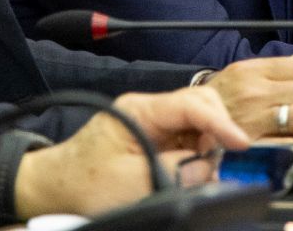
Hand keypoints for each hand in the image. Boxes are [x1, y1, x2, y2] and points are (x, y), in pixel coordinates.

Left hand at [10, 88, 248, 218]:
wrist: (52, 189)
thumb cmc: (81, 183)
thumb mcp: (131, 183)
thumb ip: (175, 173)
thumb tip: (210, 168)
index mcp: (141, 109)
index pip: (193, 104)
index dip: (221, 123)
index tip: (240, 144)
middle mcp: (150, 110)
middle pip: (201, 105)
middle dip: (217, 130)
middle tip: (217, 161)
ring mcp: (153, 123)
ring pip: (198, 123)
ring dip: (207, 145)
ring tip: (197, 172)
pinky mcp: (155, 139)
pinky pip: (188, 139)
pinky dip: (196, 154)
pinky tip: (188, 171)